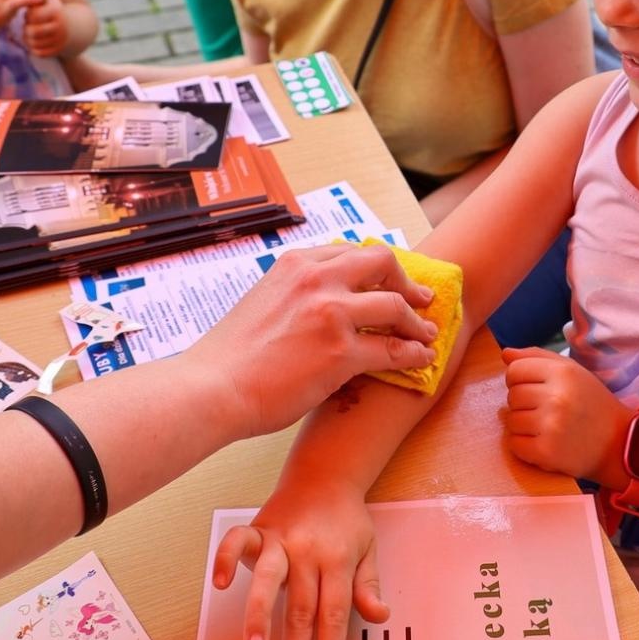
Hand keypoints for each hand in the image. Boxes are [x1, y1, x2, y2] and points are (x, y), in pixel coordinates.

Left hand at [22, 0, 67, 55]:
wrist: (76, 28)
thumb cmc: (56, 11)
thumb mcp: (50, 1)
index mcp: (56, 11)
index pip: (32, 16)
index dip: (28, 15)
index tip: (30, 14)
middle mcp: (60, 26)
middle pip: (31, 31)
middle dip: (27, 28)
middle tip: (28, 26)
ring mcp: (60, 40)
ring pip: (34, 43)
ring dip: (28, 39)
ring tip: (30, 33)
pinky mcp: (58, 50)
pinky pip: (38, 52)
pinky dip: (34, 48)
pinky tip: (36, 42)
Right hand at [186, 243, 438, 438]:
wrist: (212, 387)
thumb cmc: (230, 357)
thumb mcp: (262, 302)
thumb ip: (295, 296)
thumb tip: (321, 309)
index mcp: (295, 265)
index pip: (351, 252)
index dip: (378, 268)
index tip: (390, 280)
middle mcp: (316, 279)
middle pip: (381, 263)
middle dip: (407, 281)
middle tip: (421, 298)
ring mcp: (331, 313)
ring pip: (394, 306)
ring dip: (416, 322)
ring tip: (427, 334)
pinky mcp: (341, 352)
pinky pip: (392, 349)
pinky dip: (412, 354)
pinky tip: (420, 360)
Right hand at [213, 484, 385, 639]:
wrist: (325, 474)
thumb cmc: (346, 519)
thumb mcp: (367, 549)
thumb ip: (368, 585)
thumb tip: (379, 615)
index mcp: (338, 560)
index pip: (334, 616)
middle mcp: (308, 552)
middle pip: (301, 610)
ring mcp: (281, 539)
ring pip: (268, 581)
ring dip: (259, 615)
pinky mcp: (259, 528)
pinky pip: (237, 541)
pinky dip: (226, 558)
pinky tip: (219, 583)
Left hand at [502, 345, 632, 483]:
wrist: (619, 443)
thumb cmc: (592, 403)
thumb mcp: (572, 371)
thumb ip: (537, 357)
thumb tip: (505, 354)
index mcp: (563, 372)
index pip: (514, 370)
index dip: (519, 380)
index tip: (534, 388)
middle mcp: (557, 397)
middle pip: (512, 395)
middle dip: (523, 403)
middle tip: (545, 410)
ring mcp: (551, 426)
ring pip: (511, 421)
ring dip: (524, 425)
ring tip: (547, 426)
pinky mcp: (547, 452)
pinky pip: (514, 444)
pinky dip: (524, 445)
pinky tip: (543, 442)